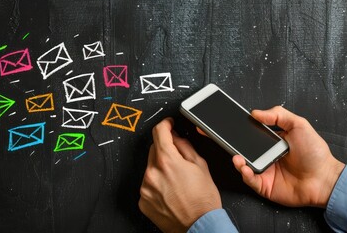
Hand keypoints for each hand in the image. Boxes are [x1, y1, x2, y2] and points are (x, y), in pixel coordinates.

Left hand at [139, 118, 221, 232]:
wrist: (199, 227)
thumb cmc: (203, 201)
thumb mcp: (201, 166)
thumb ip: (185, 146)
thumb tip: (175, 137)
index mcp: (167, 161)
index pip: (159, 132)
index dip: (165, 124)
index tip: (168, 124)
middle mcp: (152, 173)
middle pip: (154, 150)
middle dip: (165, 150)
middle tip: (179, 161)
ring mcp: (145, 188)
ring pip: (150, 167)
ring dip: (161, 168)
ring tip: (176, 181)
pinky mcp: (143, 200)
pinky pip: (148, 184)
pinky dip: (156, 183)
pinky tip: (170, 191)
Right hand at [232, 106, 344, 207]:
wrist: (324, 179)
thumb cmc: (315, 154)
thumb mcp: (299, 125)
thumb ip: (278, 115)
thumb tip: (256, 112)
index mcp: (273, 142)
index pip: (253, 135)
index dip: (244, 131)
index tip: (236, 126)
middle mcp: (267, 156)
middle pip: (246, 150)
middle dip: (236, 146)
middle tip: (231, 142)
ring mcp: (265, 171)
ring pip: (244, 165)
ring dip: (238, 161)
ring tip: (237, 157)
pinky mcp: (264, 186)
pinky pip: (250, 180)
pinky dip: (245, 174)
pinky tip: (245, 167)